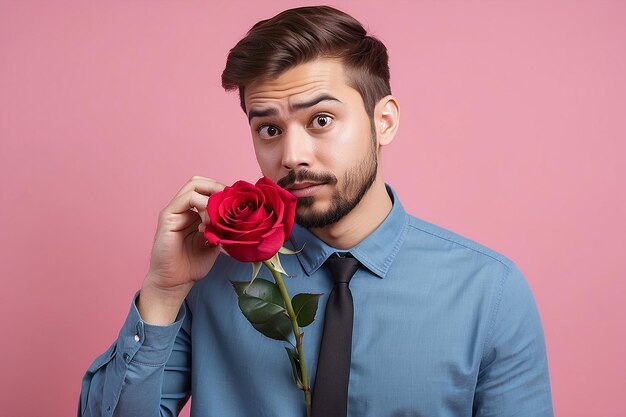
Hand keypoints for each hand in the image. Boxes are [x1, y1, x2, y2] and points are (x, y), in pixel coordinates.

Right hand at [138, 176, 224, 323]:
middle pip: (199, 182)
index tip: (237, 204)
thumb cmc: (193, 264)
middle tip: (230, 202)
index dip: (223, 192)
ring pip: (194, 186)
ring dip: (212, 196)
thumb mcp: (215, 243)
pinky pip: (187, 199)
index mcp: (193, 212)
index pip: (207, 189)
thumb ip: (222, 228)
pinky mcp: (167, 216)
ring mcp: (174, 210)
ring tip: (219, 215)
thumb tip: (239, 217)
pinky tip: (209, 222)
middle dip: (218, 187)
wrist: (175, 282)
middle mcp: (183, 208)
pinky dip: (202, 205)